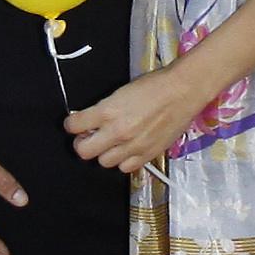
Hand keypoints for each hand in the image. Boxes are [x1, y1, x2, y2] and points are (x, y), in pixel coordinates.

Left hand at [66, 63, 210, 175]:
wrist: (183, 91)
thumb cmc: (154, 86)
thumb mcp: (121, 92)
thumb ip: (104, 108)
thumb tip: (90, 119)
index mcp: (108, 111)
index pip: (74, 125)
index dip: (72, 124)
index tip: (74, 124)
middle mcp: (117, 132)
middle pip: (84, 151)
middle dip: (82, 144)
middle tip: (88, 137)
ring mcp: (133, 146)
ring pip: (104, 162)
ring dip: (104, 153)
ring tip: (111, 143)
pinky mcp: (148, 154)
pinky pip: (126, 168)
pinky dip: (123, 161)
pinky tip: (127, 150)